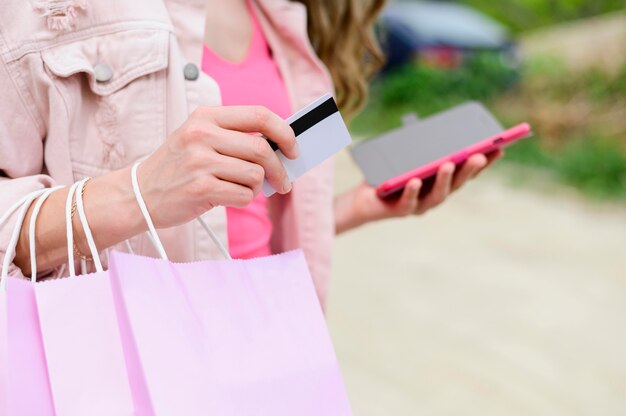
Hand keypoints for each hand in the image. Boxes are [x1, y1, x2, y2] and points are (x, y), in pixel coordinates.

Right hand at [138, 106, 298, 227]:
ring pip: (255, 174)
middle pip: (262, 149)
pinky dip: (244, 199)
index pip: (260, 115)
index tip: (294, 148)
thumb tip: (281, 148)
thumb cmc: (177, 167)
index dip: (285, 132)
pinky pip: (243, 195)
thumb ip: (235, 138)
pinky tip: (228, 197)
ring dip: (256, 187)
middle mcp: (202, 135)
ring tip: (241, 188)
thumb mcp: (199, 139)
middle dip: (279, 169)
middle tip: (283, 182)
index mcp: (206, 116)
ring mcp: (199, 161)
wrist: (138, 194)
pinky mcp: (200, 188)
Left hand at [335, 150, 502, 232]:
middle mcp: (435, 195)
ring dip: (445, 179)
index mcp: (441, 181)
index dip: (484, 162)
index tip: (500, 147)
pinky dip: (413, 191)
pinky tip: (415, 180)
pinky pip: (408, 202)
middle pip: (457, 183)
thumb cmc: (390, 174)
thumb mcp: (408, 156)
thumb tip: (438, 128)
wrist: (364, 199)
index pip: (467, 171)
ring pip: (437, 195)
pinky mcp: (400, 210)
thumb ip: (423, 145)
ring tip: (448, 164)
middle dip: (470, 169)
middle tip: (480, 155)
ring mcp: (420, 204)